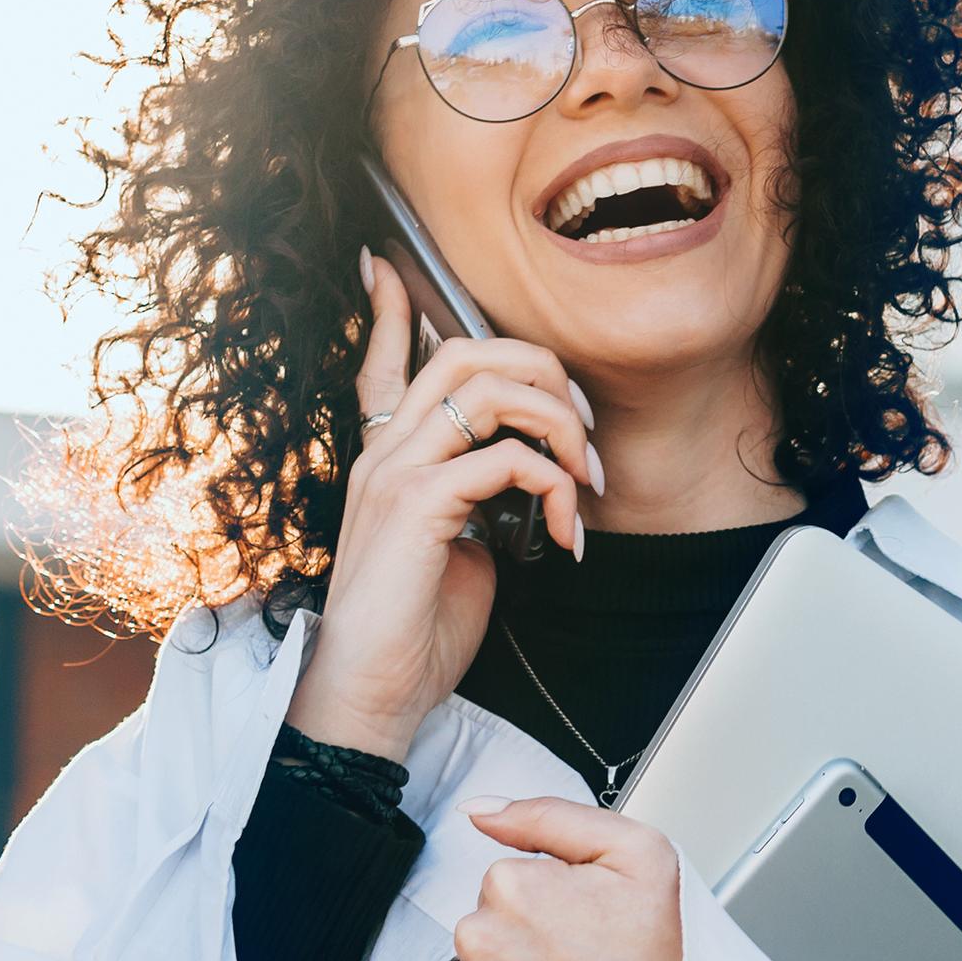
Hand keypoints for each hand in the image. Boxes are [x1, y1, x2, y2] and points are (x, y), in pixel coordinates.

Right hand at [285, 252, 602, 762]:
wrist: (374, 694)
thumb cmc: (418, 630)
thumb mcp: (460, 547)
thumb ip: (481, 498)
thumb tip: (530, 479)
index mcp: (389, 460)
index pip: (386, 366)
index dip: (393, 313)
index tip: (389, 266)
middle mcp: (384, 454)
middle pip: (466, 355)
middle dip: (545, 373)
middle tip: (586, 433)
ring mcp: (396, 474)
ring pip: (489, 390)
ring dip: (561, 426)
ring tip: (587, 481)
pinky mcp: (418, 505)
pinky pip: (506, 458)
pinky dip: (555, 486)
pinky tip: (566, 533)